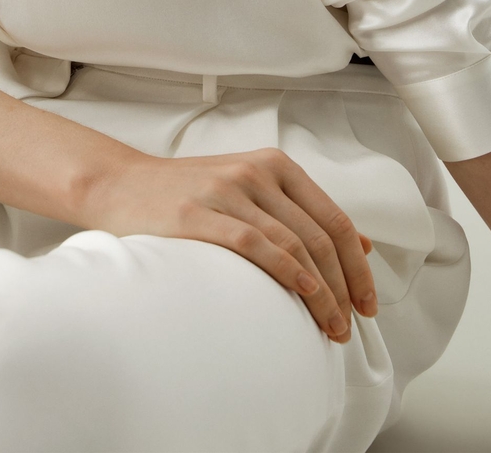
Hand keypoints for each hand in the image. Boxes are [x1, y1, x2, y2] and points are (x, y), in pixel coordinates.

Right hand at [80, 147, 377, 341]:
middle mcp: (255, 172)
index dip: (357, 265)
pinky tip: (302, 295)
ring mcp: (227, 191)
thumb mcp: (249, 187)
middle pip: (320, 236)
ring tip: (330, 326)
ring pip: (294, 245)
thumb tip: (363, 244)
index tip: (368, 302)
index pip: (334, 218)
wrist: (121, 185)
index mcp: (273, 164)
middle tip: (351, 323)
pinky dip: (287, 272)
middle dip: (345, 286)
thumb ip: (299, 210)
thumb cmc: (186, 192)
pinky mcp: (200, 213)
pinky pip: (257, 244)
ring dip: (322, 292)